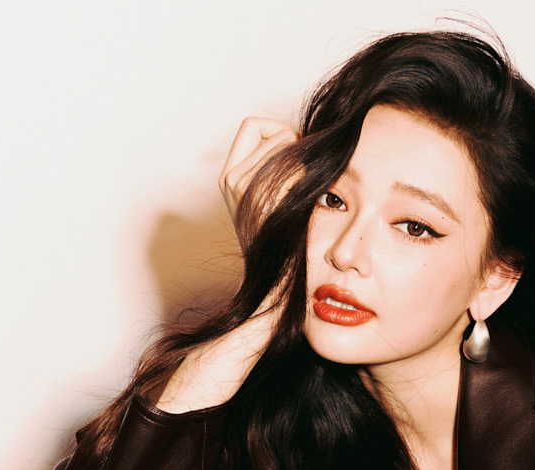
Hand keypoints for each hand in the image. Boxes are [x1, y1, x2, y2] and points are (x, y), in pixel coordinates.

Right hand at [219, 116, 301, 248]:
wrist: (276, 278)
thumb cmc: (282, 239)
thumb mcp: (267, 198)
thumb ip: (272, 165)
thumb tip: (298, 136)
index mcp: (228, 176)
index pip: (252, 125)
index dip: (277, 130)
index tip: (292, 151)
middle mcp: (231, 179)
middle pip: (274, 134)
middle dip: (297, 149)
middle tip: (304, 175)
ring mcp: (244, 188)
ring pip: (286, 146)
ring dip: (303, 165)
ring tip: (303, 191)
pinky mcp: (263, 198)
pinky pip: (295, 167)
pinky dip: (306, 179)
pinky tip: (304, 199)